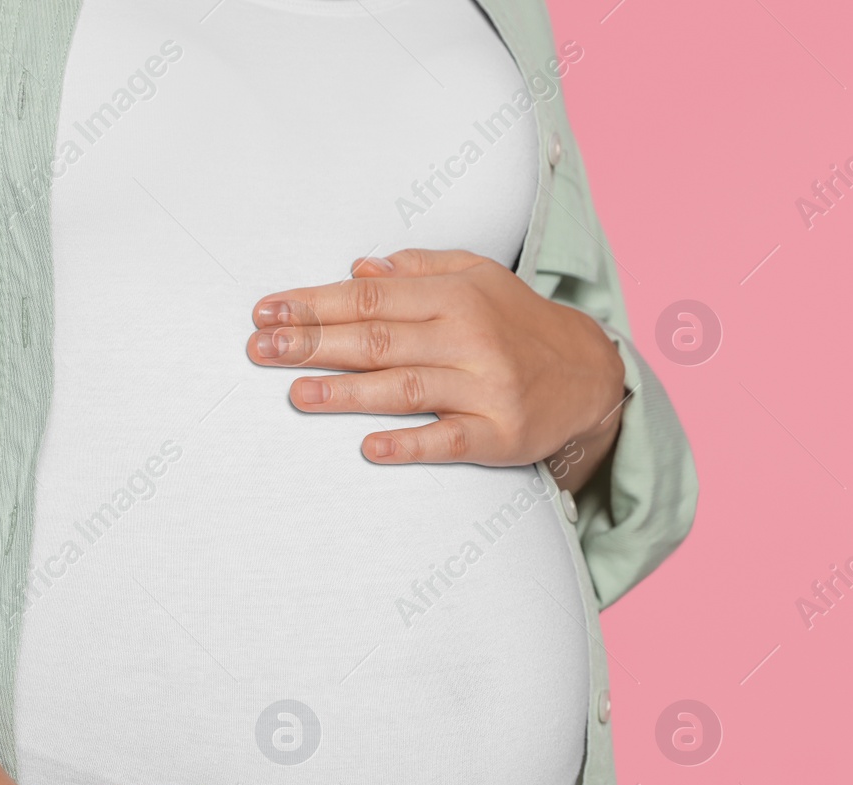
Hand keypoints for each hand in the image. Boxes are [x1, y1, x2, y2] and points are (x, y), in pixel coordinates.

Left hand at [247, 249, 625, 491]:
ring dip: (346, 393)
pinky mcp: (501, 434)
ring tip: (295, 394)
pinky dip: (409, 445)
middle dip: (313, 343)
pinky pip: (450, 441)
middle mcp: (469, 337)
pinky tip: (369, 448)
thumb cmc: (518, 324)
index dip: (315, 304)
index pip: (371, 298)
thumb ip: (417, 269)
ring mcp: (486, 387)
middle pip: (378, 340)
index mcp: (456, 295)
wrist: (591, 374)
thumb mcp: (477, 277)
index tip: (268, 311)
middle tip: (261, 349)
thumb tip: (357, 269)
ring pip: (405, 387)